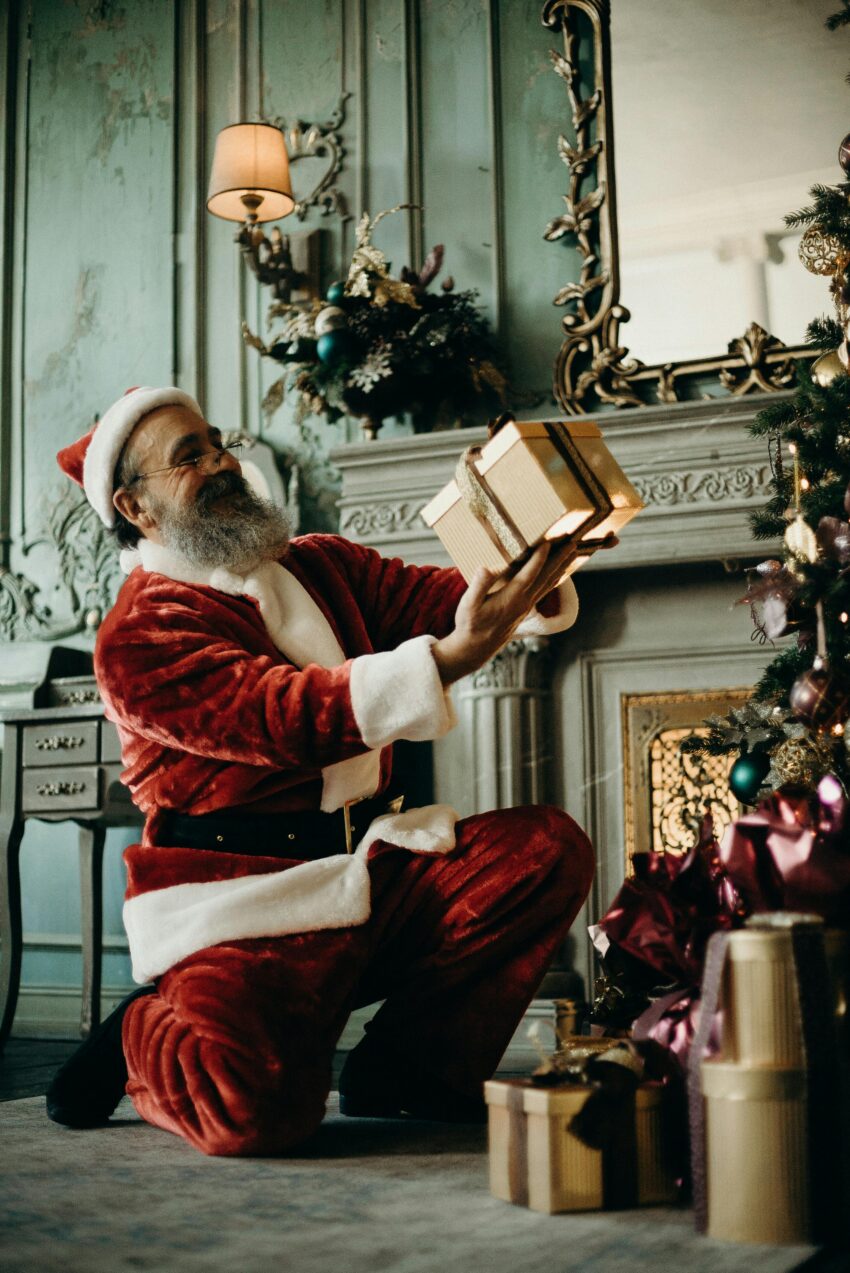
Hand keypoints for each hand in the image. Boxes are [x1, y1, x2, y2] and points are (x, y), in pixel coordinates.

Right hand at [432, 540, 577, 685]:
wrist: (475, 648)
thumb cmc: (470, 624)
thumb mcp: (469, 605)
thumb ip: (478, 586)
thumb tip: (485, 568)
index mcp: (511, 598)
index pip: (530, 574)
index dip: (539, 558)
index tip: (549, 542)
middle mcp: (523, 602)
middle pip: (546, 577)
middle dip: (559, 558)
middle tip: (572, 542)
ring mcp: (526, 606)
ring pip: (548, 583)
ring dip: (561, 566)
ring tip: (571, 553)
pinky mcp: (525, 609)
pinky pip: (544, 590)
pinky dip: (554, 578)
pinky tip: (558, 573)